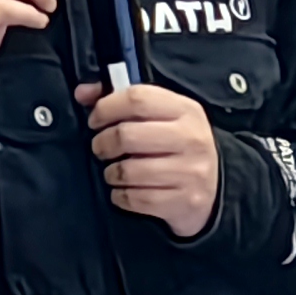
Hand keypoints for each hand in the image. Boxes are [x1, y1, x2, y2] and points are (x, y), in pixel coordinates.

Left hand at [79, 78, 220, 241]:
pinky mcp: (184, 201)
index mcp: (187, 110)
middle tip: (101, 148)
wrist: (213, 190)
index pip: (137, 98)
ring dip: (112, 172)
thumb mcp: (162, 117)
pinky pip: (135, 198)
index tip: (96, 120)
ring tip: (115, 171)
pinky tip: (125, 190)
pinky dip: (120, 195)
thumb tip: (83, 93)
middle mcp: (192, 138)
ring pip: (128, 170)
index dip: (107, 107)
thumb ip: (123, 101)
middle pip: (127, 134)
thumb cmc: (177, 148)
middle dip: (103, 143)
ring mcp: (191, 172)